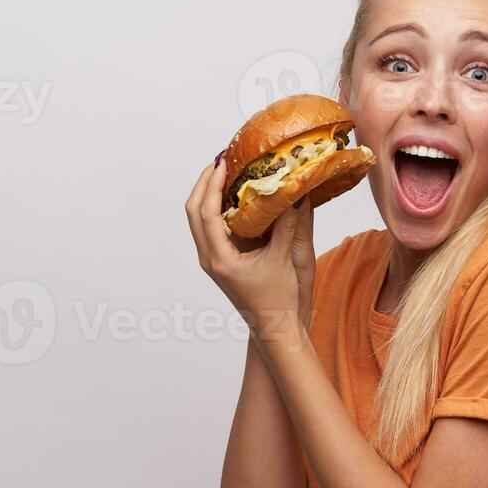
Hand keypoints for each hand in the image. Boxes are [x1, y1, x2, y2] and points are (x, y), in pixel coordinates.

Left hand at [185, 157, 316, 344]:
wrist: (275, 328)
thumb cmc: (280, 300)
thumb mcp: (286, 258)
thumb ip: (288, 224)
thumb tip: (294, 192)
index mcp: (220, 259)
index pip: (205, 213)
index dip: (212, 184)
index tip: (224, 162)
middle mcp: (210, 259)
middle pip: (193, 211)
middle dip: (205, 182)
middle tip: (223, 159)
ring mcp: (212, 260)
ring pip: (198, 219)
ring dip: (209, 193)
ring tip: (227, 171)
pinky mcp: (219, 260)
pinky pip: (210, 227)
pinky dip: (217, 207)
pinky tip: (236, 195)